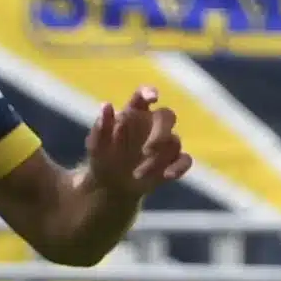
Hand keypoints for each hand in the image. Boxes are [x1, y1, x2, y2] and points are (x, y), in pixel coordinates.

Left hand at [84, 85, 190, 203]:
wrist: (108, 187)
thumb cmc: (102, 158)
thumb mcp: (96, 145)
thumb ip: (101, 126)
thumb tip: (106, 105)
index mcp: (133, 113)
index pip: (142, 96)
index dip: (149, 93)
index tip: (152, 97)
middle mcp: (152, 124)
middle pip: (167, 116)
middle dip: (160, 132)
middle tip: (146, 151)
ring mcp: (164, 143)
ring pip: (174, 142)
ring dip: (158, 158)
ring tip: (137, 174)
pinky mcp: (172, 161)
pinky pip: (185, 159)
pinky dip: (179, 166)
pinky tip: (167, 175)